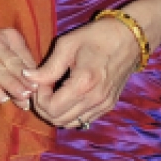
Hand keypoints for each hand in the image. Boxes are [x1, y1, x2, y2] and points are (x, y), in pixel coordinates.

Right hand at [0, 25, 38, 108]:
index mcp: (9, 36)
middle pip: (17, 66)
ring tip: (24, 101)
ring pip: (3, 72)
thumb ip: (12, 63)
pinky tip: (1, 98)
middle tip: (36, 99)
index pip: (27, 59)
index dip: (35, 78)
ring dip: (14, 88)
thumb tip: (31, 89)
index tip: (41, 94)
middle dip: (28, 84)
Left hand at [23, 16, 139, 127]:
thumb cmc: (98, 36)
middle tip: (44, 87)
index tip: (41, 81)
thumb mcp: (68, 45)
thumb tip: (28, 78)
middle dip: (44, 107)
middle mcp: (95, 99)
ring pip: (70, 124)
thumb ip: (48, 67)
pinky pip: (83, 120)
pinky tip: (68, 96)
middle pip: (58, 120)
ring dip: (56, 112)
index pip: (51, 109)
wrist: (131, 37)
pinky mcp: (108, 105)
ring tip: (55, 92)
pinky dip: (70, 113)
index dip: (39, 98)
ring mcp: (103, 105)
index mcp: (83, 83)